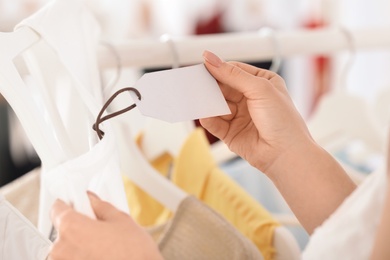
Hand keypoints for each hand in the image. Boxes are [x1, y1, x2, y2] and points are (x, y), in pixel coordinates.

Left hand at [48, 192, 162, 259]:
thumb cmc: (135, 254)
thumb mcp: (122, 221)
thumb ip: (101, 207)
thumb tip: (93, 201)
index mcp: (72, 228)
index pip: (57, 209)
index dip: (68, 206)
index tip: (75, 207)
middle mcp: (61, 249)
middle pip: (62, 232)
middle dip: (78, 231)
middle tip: (99, 233)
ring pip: (66, 252)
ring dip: (79, 250)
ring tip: (104, 251)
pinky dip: (83, 259)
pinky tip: (101, 258)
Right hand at [201, 50, 312, 174]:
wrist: (286, 155)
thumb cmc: (284, 122)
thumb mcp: (260, 89)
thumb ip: (233, 74)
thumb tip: (211, 59)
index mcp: (262, 83)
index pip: (235, 71)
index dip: (219, 68)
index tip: (203, 65)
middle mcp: (250, 98)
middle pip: (223, 87)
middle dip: (211, 86)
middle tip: (196, 82)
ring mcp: (240, 116)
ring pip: (217, 105)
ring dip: (208, 103)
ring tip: (199, 99)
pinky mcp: (231, 133)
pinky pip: (215, 123)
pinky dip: (209, 118)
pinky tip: (205, 115)